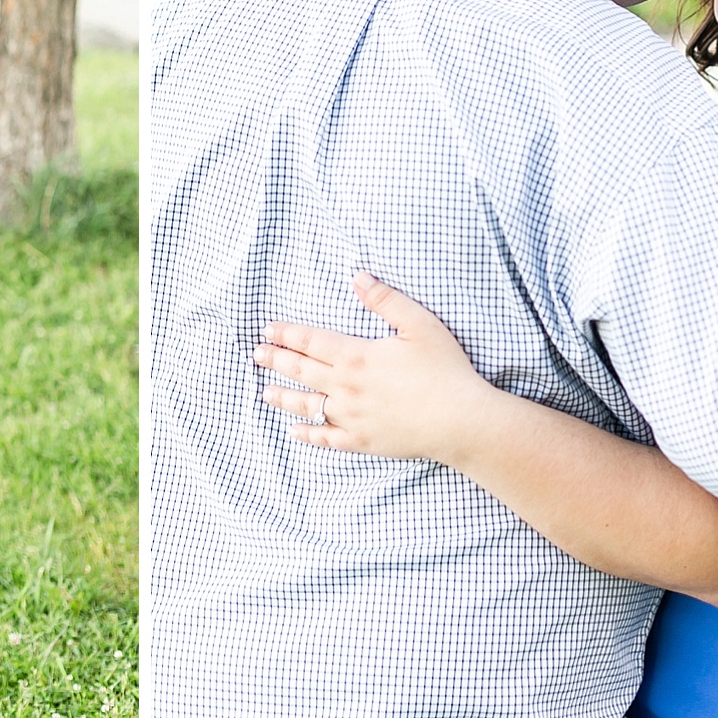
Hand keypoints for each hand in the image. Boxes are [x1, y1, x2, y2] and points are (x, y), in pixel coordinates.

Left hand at [252, 272, 500, 459]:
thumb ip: (385, 300)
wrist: (461, 421)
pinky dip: (307, 435)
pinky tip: (294, 431)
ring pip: (307, 405)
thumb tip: (357, 277)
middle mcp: (346, 387)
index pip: (311, 341)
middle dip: (276, 360)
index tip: (267, 329)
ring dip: (284, 396)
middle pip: (302, 370)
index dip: (287, 333)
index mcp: (356, 356)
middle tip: (257, 353)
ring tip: (265, 390)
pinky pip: (326, 439)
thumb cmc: (445, 370)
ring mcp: (351, 417)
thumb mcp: (420, 325)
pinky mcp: (361, 441)